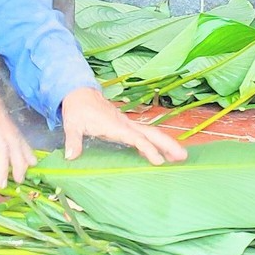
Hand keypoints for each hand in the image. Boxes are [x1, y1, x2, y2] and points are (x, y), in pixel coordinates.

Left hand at [59, 88, 188, 165]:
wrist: (79, 94)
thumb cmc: (77, 110)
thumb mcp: (72, 125)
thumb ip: (73, 141)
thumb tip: (71, 157)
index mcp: (115, 125)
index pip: (136, 138)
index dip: (148, 149)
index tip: (158, 161)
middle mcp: (124, 124)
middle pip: (151, 133)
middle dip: (167, 144)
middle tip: (183, 156)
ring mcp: (126, 124)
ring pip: (150, 133)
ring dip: (165, 144)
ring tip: (180, 156)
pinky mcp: (124, 126)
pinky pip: (143, 135)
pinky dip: (153, 144)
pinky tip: (160, 155)